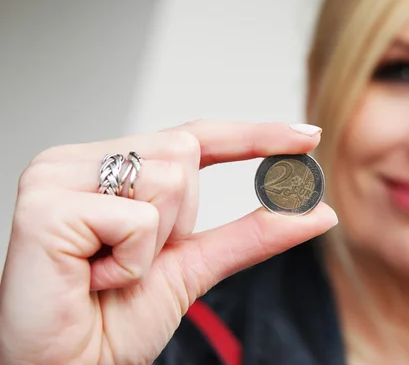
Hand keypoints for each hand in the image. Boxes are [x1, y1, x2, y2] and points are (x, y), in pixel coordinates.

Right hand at [0, 121, 337, 364]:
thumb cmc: (115, 320)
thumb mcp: (195, 266)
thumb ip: (252, 234)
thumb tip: (317, 212)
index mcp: (113, 167)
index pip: (195, 136)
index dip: (254, 135)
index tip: (307, 137)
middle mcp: (82, 160)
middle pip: (185, 152)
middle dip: (179, 220)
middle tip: (132, 259)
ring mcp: (58, 175)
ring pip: (169, 179)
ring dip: (154, 245)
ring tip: (110, 270)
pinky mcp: (44, 204)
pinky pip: (136, 220)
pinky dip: (131, 262)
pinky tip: (92, 278)